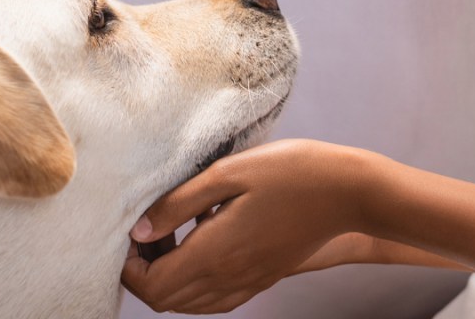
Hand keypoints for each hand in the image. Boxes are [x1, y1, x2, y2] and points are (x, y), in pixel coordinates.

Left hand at [121, 140, 357, 313]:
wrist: (345, 191)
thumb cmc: (289, 171)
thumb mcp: (228, 173)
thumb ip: (180, 204)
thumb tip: (140, 231)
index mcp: (215, 254)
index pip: (153, 287)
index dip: (129, 266)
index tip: (129, 232)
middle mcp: (229, 278)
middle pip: (167, 301)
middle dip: (144, 271)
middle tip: (149, 228)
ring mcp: (249, 282)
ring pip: (190, 304)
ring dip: (169, 278)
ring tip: (172, 233)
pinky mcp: (264, 278)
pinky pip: (216, 299)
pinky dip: (195, 283)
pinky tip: (200, 244)